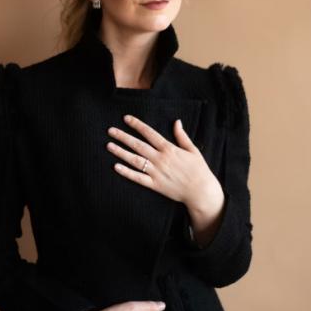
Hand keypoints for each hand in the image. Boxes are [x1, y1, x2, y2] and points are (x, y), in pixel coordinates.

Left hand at [106, 114, 221, 209]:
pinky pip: (138, 178)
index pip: (149, 133)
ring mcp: (156, 172)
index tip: (126, 119)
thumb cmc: (199, 169)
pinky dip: (127, 172)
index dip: (137, 125)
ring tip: (109, 145)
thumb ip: (182, 136)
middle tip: (110, 131)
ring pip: (135, 160)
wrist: (201, 191)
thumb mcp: (192, 149)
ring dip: (121, 152)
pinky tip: (116, 166)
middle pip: (138, 145)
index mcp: (169, 148)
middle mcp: (160, 159)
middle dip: (123, 137)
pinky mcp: (155, 185)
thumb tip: (177, 122)